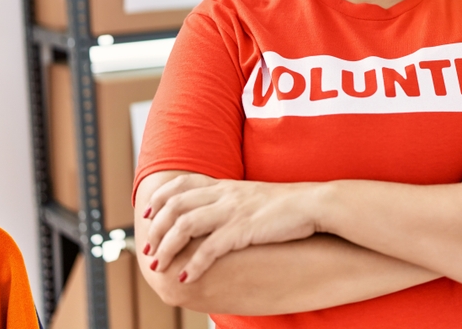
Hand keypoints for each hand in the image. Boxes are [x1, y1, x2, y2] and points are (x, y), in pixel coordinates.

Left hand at [143, 173, 321, 283]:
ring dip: (167, 247)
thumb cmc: (288, 205)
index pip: (182, 184)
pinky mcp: (243, 230)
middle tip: (148, 249)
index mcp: (226, 184)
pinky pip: (210, 248)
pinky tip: (186, 277)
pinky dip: (194, 264)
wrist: (314, 204)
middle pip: (176, 206)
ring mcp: (233, 211)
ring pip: (185, 225)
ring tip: (159, 266)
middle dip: (156, 228)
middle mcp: (225, 194)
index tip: (147, 214)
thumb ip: (233, 200)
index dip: (160, 198)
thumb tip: (217, 214)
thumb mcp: (254, 196)